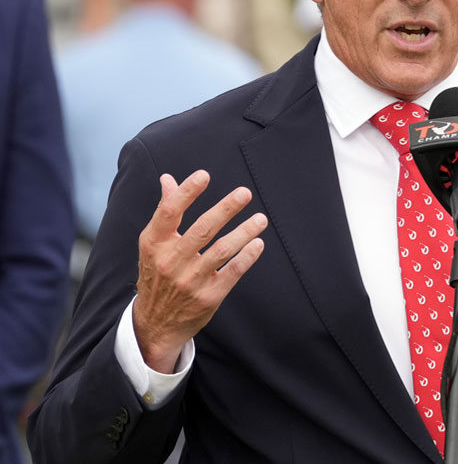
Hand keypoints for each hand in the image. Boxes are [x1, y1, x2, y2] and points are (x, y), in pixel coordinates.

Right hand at [133, 171, 266, 372]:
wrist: (155, 323)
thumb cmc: (158, 274)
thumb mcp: (153, 245)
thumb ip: (165, 211)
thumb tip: (167, 179)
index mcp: (154, 244)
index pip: (169, 212)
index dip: (186, 192)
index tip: (204, 175)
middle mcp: (170, 261)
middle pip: (202, 229)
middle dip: (226, 209)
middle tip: (245, 193)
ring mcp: (190, 280)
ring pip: (221, 250)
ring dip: (244, 232)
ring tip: (261, 219)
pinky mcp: (208, 296)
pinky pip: (233, 272)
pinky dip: (247, 256)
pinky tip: (258, 243)